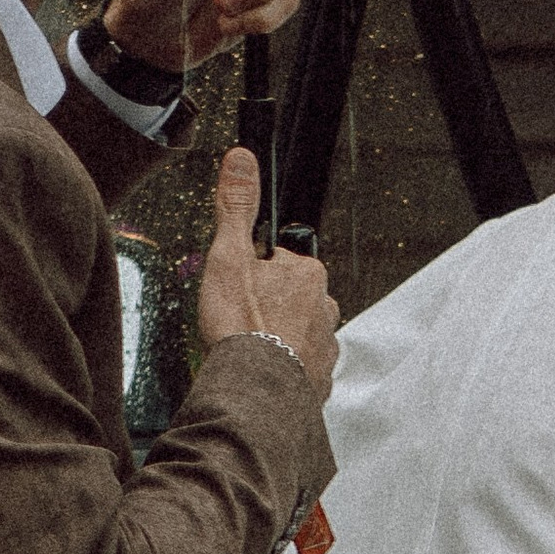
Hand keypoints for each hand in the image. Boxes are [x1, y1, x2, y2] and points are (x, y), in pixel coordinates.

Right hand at [197, 148, 338, 396]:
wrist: (253, 393)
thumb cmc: (242, 328)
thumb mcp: (229, 256)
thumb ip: (237, 207)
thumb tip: (242, 161)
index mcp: (307, 275)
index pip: (280, 263)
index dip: (253, 274)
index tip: (238, 288)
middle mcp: (325, 309)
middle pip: (291, 298)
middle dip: (267, 306)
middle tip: (239, 321)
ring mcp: (324, 347)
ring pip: (297, 333)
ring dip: (276, 338)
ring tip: (248, 349)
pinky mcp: (319, 382)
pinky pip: (299, 368)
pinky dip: (282, 369)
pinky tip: (260, 373)